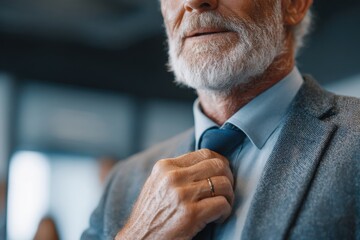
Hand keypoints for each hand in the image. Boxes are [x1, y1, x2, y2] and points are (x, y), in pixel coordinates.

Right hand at [115, 149, 233, 239]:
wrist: (139, 239)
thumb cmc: (150, 214)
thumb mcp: (157, 184)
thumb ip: (176, 172)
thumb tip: (205, 163)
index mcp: (165, 166)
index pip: (204, 153)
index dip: (220, 162)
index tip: (223, 173)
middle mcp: (173, 177)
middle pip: (217, 165)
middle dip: (228, 177)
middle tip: (226, 190)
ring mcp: (182, 195)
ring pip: (223, 183)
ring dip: (229, 196)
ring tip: (222, 205)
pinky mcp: (190, 214)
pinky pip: (222, 204)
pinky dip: (225, 211)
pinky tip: (218, 218)